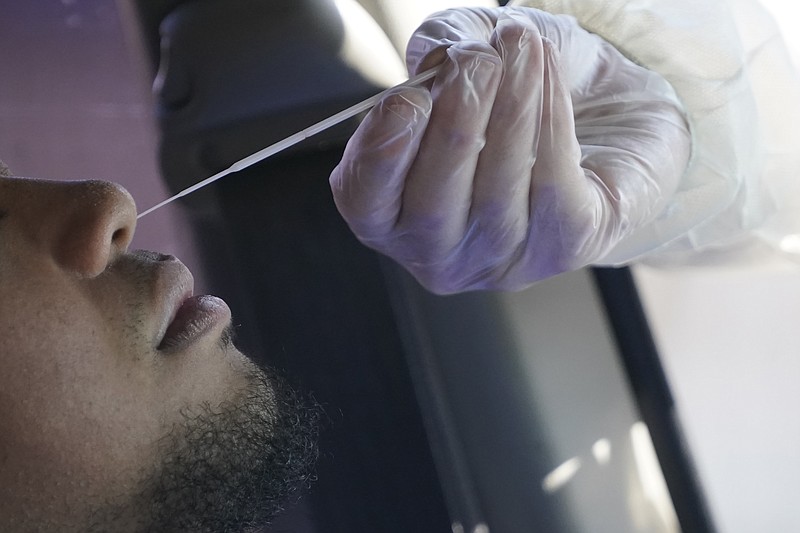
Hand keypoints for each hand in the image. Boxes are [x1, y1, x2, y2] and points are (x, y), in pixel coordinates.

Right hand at [330, 7, 690, 293]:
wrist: (607, 116)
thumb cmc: (518, 94)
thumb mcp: (466, 57)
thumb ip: (439, 47)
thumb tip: (439, 55)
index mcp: (395, 217)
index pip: (365, 203)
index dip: (380, 155)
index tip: (410, 98)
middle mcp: (443, 253)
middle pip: (431, 207)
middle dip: (454, 124)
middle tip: (479, 62)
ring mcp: (503, 260)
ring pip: (496, 195)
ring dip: (509, 109)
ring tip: (522, 47)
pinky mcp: (565, 247)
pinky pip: (552, 184)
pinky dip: (549, 119)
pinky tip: (548, 75)